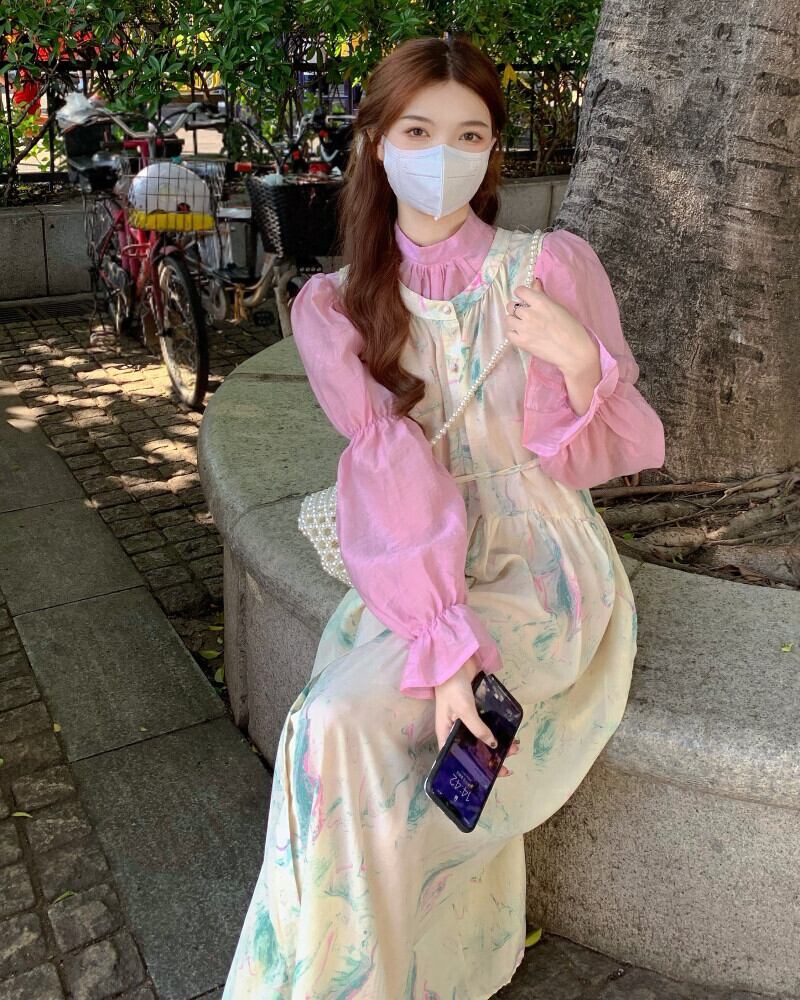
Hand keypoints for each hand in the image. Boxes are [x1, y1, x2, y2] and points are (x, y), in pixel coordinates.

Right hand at [433, 656, 519, 777]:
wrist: (454, 660)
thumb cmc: (452, 688)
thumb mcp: (464, 710)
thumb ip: (478, 728)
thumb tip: (493, 745)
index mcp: (446, 732)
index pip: (456, 757)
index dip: (471, 768)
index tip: (489, 777)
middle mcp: (455, 728)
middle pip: (473, 748)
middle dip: (491, 756)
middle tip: (509, 760)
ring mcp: (466, 717)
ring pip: (483, 736)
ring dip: (498, 743)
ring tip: (515, 745)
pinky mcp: (475, 707)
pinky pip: (487, 722)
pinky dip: (497, 729)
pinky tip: (509, 731)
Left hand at [503, 277, 595, 375]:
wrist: (573, 351)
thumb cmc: (571, 328)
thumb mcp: (558, 307)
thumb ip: (542, 295)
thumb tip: (534, 282)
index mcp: (540, 302)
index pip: (520, 291)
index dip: (521, 294)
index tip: (525, 299)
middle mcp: (529, 313)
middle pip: (511, 305)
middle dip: (517, 309)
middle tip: (526, 315)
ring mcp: (523, 328)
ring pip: (508, 319)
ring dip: (514, 320)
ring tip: (524, 326)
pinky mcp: (521, 342)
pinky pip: (508, 333)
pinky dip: (513, 333)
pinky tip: (522, 334)